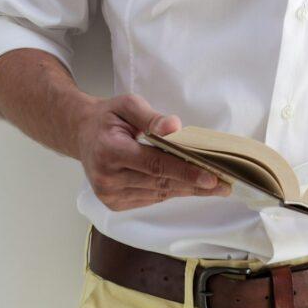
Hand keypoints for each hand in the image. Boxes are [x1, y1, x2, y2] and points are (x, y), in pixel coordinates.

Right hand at [74, 93, 230, 210]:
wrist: (82, 135)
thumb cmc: (108, 117)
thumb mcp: (127, 105)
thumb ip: (150, 116)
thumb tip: (175, 127)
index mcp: (109, 151)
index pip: (154, 164)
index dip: (184, 172)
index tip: (211, 177)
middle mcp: (107, 177)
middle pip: (160, 183)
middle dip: (194, 184)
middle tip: (224, 184)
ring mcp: (110, 194)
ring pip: (158, 194)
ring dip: (187, 190)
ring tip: (214, 187)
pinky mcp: (114, 203)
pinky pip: (151, 198)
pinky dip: (171, 191)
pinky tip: (188, 186)